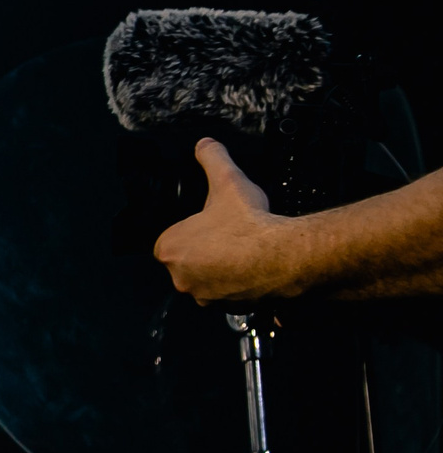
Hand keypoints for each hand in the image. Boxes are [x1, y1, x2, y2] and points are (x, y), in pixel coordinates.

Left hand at [153, 138, 297, 303]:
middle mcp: (180, 278)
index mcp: (169, 249)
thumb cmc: (250, 223)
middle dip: (207, 250)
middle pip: (189, 261)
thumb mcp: (228, 181)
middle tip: (230, 236)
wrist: (284, 258)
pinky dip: (241, 284)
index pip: (171, 240)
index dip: (191, 230)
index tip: (210, 224)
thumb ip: (213, 159)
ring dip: (223, 268)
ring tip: (245, 251)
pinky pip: (231, 295)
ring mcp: (204, 296)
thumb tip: (205, 144)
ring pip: (210, 279)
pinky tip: (256, 268)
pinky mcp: (229, 309)